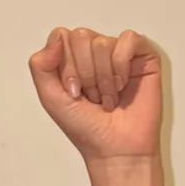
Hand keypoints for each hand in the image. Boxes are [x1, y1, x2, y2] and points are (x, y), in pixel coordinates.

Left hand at [28, 27, 162, 161]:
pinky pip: (129, 40)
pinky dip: (122, 66)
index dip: (66, 66)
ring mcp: (119, 52)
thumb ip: (40, 66)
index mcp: (71, 58)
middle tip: (93, 96)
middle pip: (81, 36)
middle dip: (85, 73)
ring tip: (108, 97)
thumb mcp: (50, 97)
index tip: (73, 92)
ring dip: (104, 78)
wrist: (115, 149)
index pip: (61, 37)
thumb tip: (57, 37)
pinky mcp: (143, 55)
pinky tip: (123, 85)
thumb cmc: (86, 128)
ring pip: (103, 42)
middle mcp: (94, 52)